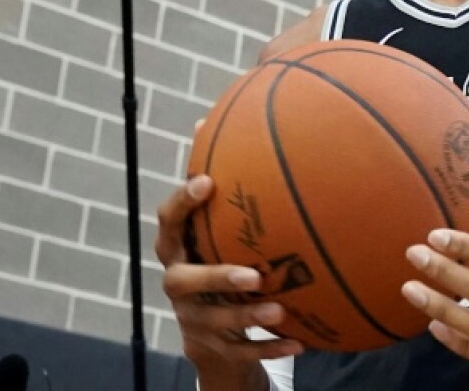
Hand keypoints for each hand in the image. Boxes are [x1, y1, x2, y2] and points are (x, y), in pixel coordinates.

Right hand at [155, 175, 303, 370]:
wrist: (208, 331)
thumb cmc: (213, 259)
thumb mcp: (212, 228)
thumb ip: (215, 184)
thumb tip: (208, 118)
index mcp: (177, 249)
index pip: (169, 223)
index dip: (183, 203)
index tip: (208, 182)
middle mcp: (179, 283)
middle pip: (184, 281)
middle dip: (216, 276)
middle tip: (253, 274)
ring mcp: (193, 317)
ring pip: (216, 320)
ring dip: (248, 317)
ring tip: (280, 310)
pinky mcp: (213, 345)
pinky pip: (241, 351)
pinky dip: (269, 347)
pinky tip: (299, 341)